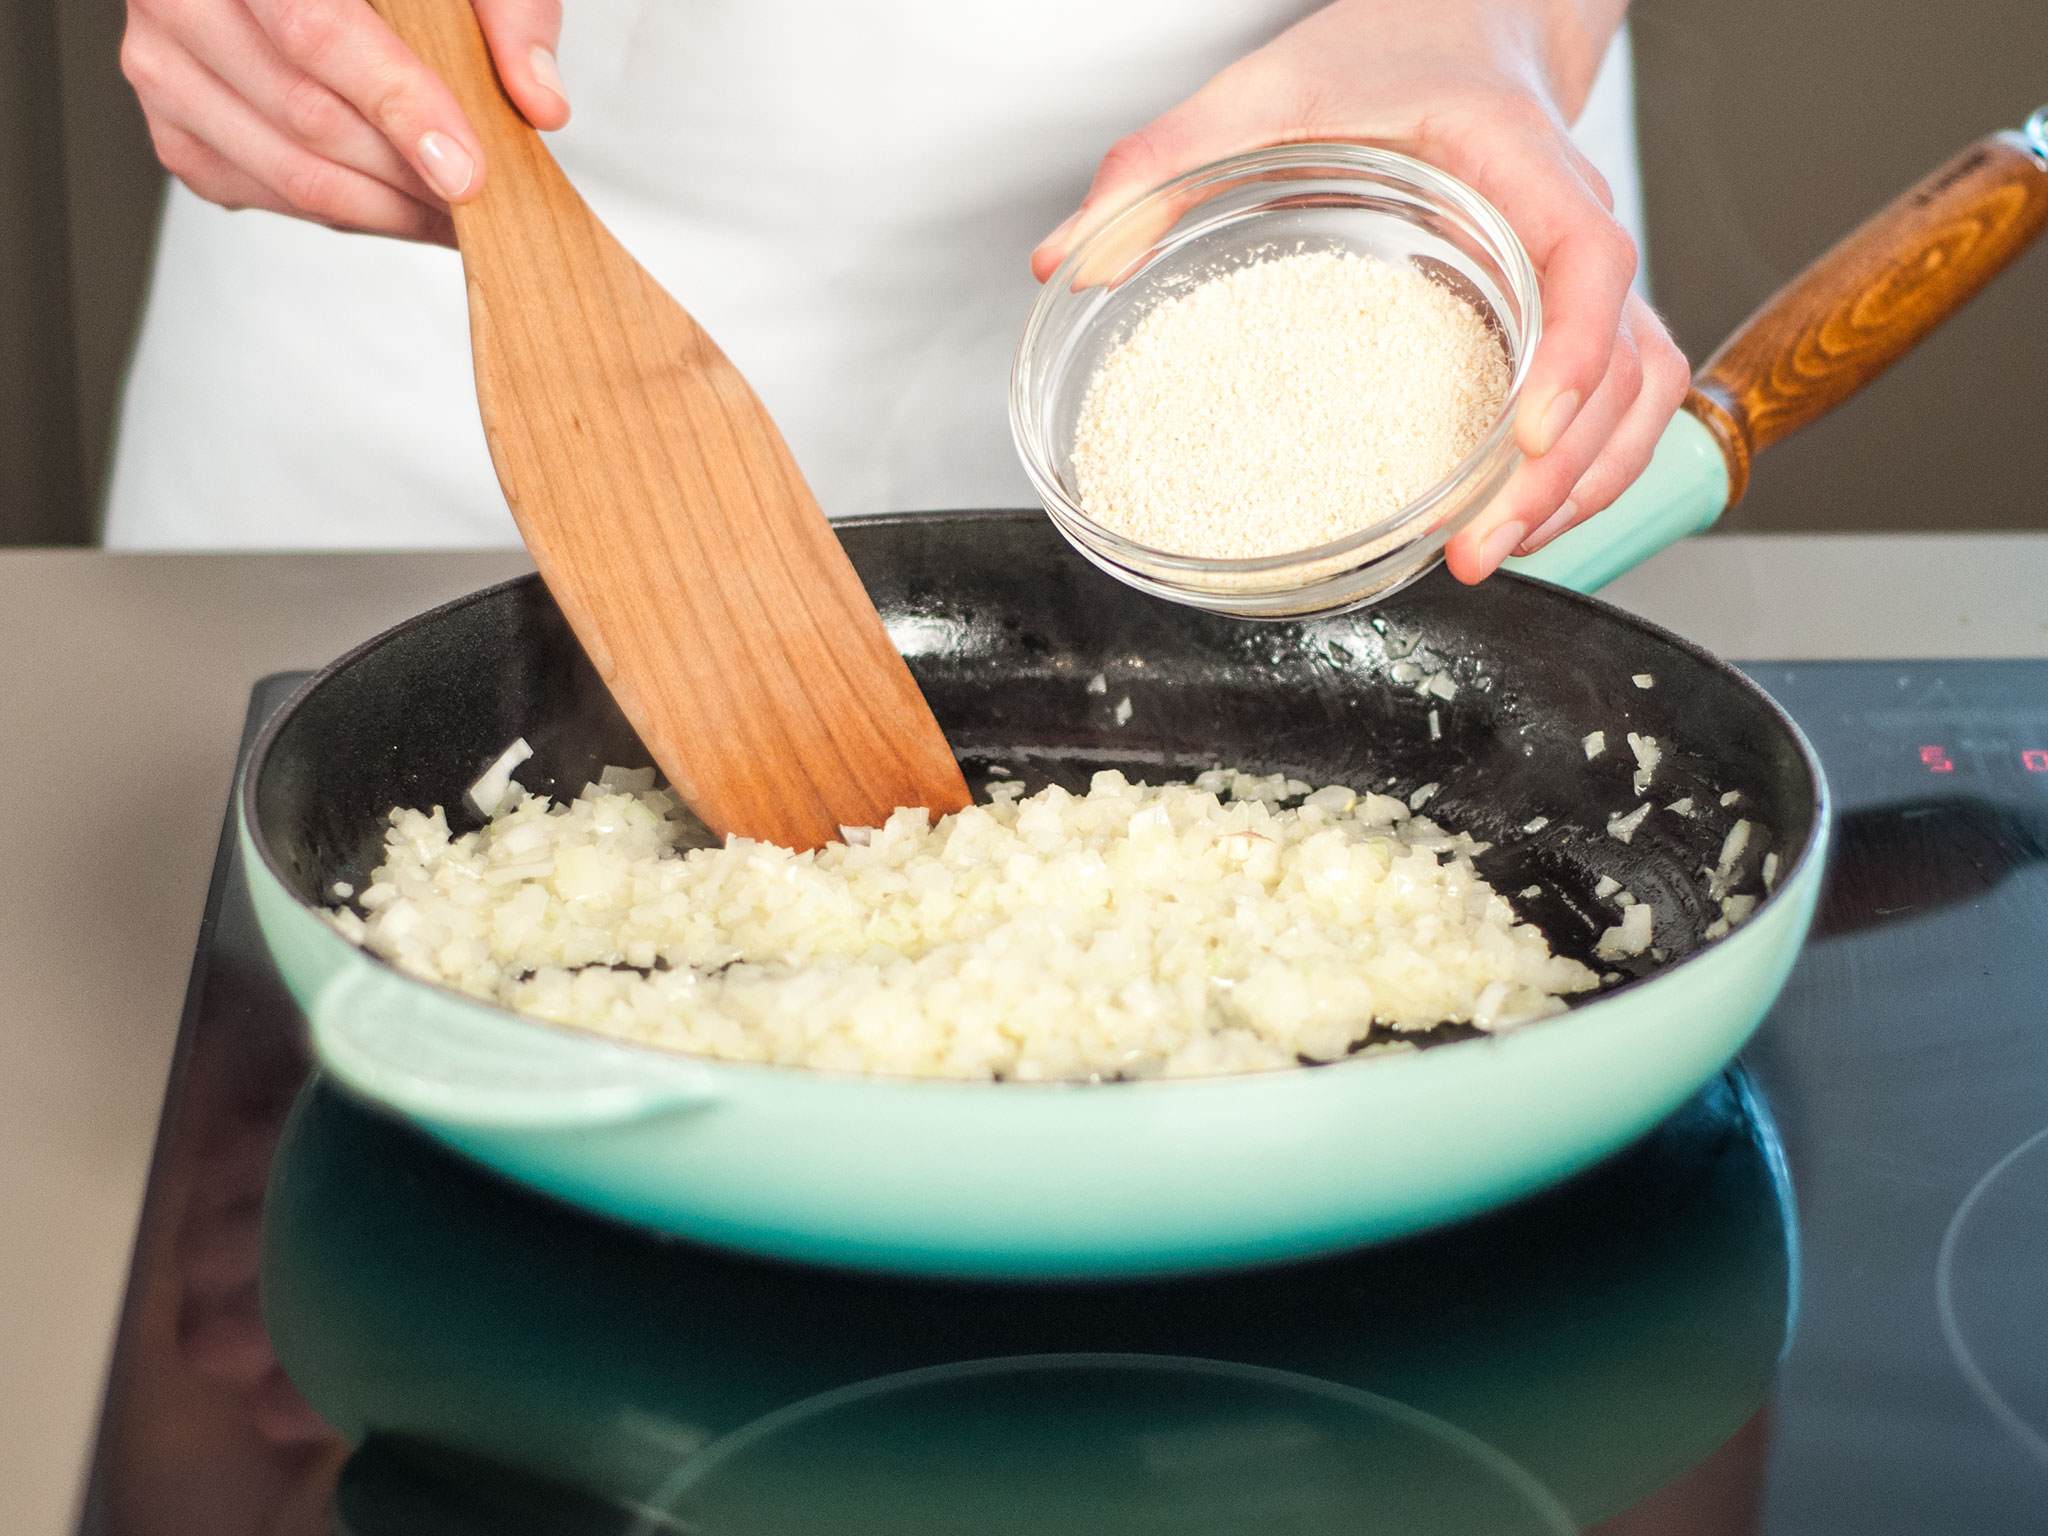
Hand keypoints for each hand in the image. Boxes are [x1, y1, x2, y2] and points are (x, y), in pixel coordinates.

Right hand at [121, 0, 570, 244]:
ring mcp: (162, 64)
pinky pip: (262, 195)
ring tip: (453, 215)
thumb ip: (508, 16)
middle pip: (305, 115)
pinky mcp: (175, 126)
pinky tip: (396, 204)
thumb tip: (540, 103)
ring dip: (386, 210)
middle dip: (408, 177)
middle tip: (484, 205)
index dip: (400, 107)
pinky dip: (342, 213)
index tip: (468, 171)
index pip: (316, 30)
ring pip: (285, 172)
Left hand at [1031, 0, 1689, 581]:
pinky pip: (1618, 405)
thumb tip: (1071, 257)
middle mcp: (1569, 225)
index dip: (1575, 354)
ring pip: (1639, 397)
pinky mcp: (1571, 318)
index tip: (1526, 434)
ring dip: (1582, 489)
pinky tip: (1513, 522)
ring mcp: (1582, 280)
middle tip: (1479, 548)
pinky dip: (1582, 473)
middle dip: (1564, 471)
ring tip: (1495, 554)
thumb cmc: (1378, 57)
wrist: (1453, 29)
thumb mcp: (1258, 89)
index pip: (1589, 257)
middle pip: (1625, 363)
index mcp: (1515, 163)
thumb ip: (1160, 164)